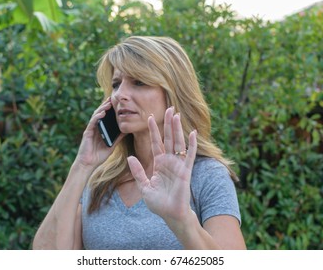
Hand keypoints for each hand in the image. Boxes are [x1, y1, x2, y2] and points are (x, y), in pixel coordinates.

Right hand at [75, 98, 124, 169]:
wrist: (89, 164)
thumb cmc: (99, 156)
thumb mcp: (112, 145)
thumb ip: (118, 138)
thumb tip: (127, 130)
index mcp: (101, 130)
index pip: (105, 117)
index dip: (110, 110)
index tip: (117, 103)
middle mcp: (95, 128)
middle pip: (100, 114)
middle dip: (106, 106)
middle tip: (112, 98)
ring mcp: (91, 129)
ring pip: (96, 116)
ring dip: (102, 109)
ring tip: (108, 103)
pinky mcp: (87, 133)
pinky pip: (92, 123)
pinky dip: (97, 117)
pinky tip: (102, 113)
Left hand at [127, 107, 196, 223]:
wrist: (170, 214)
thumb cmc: (159, 203)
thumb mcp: (144, 186)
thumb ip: (137, 172)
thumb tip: (129, 157)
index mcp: (159, 164)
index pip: (155, 143)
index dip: (153, 130)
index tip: (149, 117)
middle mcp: (169, 161)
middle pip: (168, 138)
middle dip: (168, 123)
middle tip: (169, 108)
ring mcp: (178, 165)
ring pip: (178, 142)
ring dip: (177, 128)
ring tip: (176, 114)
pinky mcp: (186, 170)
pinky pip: (189, 155)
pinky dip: (191, 144)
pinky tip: (192, 132)